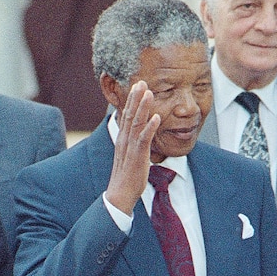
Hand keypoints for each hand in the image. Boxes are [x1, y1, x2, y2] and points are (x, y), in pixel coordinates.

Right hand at [105, 81, 159, 213]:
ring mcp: (130, 147)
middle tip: (141, 81)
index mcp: (124, 139)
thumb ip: (135, 143)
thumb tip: (141, 134)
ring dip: (142, 107)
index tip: (138, 86)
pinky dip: (150, 127)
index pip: (128, 115)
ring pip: (136, 123)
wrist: (120, 194)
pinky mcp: (137, 156)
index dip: (133, 100)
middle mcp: (125, 140)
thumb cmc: (128, 176)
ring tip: (148, 92)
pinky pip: (143, 139)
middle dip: (136, 97)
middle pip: (130, 114)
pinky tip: (156, 117)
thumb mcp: (131, 155)